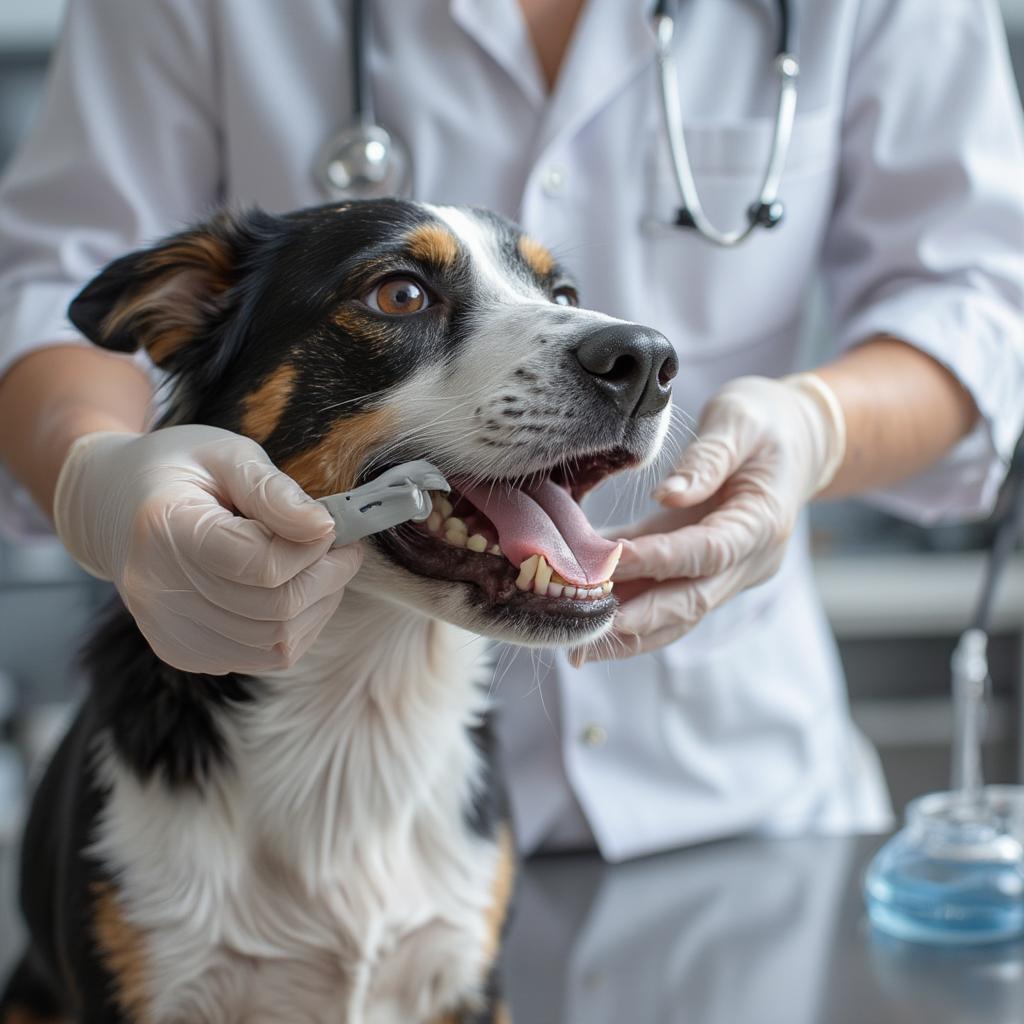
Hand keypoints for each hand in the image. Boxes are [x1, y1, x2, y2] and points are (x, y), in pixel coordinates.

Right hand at [53, 425, 361, 673]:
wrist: (113, 508)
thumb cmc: (178, 471)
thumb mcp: (227, 454)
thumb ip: (273, 491)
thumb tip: (324, 528)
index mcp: (163, 532)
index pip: (260, 565)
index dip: (311, 547)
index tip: (331, 523)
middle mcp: (159, 593)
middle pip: (275, 608)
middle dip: (327, 576)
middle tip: (343, 546)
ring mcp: (170, 632)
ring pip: (278, 642)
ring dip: (319, 604)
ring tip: (321, 565)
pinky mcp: (186, 654)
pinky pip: (267, 657)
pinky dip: (299, 626)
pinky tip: (296, 590)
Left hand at [572, 374, 844, 664]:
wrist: (799, 439)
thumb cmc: (766, 422)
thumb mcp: (738, 420)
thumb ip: (707, 458)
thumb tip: (668, 495)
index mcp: (763, 521)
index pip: (707, 550)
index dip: (658, 559)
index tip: (611, 561)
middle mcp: (750, 559)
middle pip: (692, 600)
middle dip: (638, 619)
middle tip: (585, 631)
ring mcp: (731, 572)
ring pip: (679, 613)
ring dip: (630, 633)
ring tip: (579, 650)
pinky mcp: (708, 571)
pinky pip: (668, 594)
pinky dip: (631, 608)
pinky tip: (589, 619)